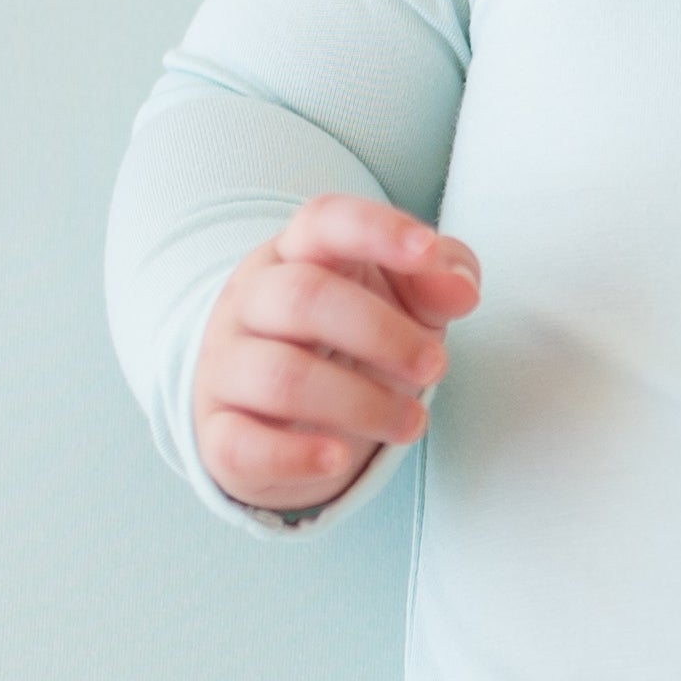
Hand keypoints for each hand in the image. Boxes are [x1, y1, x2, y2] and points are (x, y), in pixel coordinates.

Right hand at [192, 193, 480, 513]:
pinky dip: (293, 456)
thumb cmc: (348, 342)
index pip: (324, 222)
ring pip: (280, 377)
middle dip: (382, 334)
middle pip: (303, 297)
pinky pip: (240, 444)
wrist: (275, 411)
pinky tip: (336, 458)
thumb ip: (437, 279)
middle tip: (434, 367)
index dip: (376, 230)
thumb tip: (462, 290)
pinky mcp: (219, 435)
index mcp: (297, 255)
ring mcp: (227, 367)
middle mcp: (250, 302)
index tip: (427, 252)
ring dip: (361, 405)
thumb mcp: (401, 300)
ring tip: (411, 423)